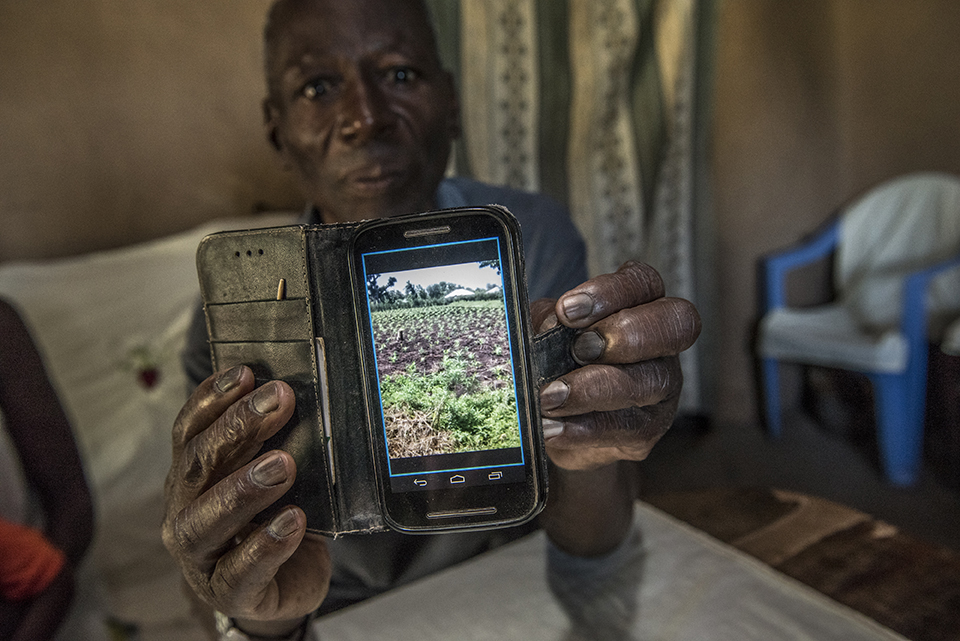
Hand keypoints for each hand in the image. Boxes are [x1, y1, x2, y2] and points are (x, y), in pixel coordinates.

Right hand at [161, 366, 329, 627]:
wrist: (282, 586)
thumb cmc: (275, 518)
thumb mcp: (273, 474)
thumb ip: (275, 442)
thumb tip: (297, 395)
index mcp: (191, 477)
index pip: (190, 432)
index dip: (212, 399)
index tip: (246, 372)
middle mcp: (184, 512)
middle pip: (198, 465)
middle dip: (237, 428)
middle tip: (279, 401)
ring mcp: (201, 557)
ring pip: (204, 520)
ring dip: (243, 488)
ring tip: (283, 464)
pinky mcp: (229, 593)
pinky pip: (241, 570)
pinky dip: (267, 544)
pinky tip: (294, 521)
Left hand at [532, 261, 700, 470]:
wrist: (558, 421)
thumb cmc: (558, 362)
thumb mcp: (547, 333)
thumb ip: (547, 323)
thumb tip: (547, 326)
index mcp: (639, 305)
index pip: (643, 283)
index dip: (609, 293)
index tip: (567, 310)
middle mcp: (662, 343)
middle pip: (674, 325)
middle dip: (624, 334)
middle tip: (578, 350)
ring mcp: (662, 387)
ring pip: (651, 382)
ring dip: (594, 388)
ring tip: (550, 396)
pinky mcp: (649, 428)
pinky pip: (627, 428)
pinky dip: (584, 429)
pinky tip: (553, 426)